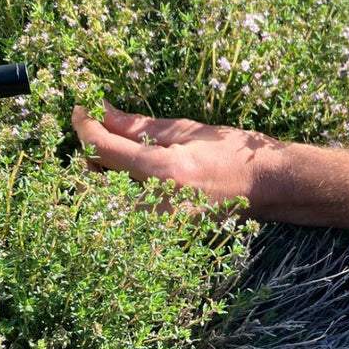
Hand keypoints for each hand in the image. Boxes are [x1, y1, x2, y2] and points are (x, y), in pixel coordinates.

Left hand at [71, 101, 281, 212]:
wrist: (268, 187)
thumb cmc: (232, 152)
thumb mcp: (186, 130)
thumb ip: (138, 126)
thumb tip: (100, 110)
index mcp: (163, 171)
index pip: (103, 150)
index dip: (85, 126)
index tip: (80, 110)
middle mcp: (157, 206)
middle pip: (95, 183)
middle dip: (90, 156)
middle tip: (102, 134)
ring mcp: (160, 228)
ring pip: (107, 204)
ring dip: (104, 179)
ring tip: (119, 158)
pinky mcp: (165, 238)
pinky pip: (128, 218)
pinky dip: (123, 198)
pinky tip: (134, 181)